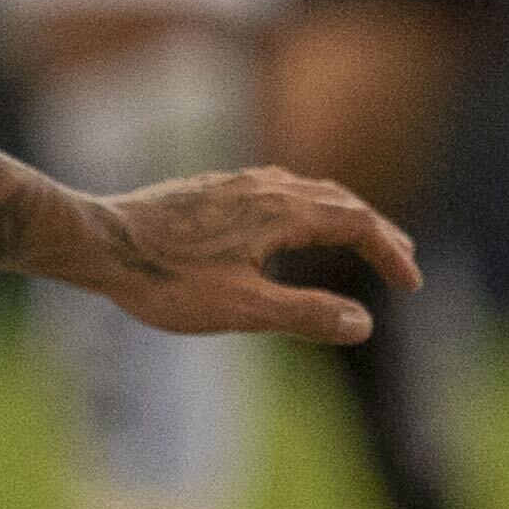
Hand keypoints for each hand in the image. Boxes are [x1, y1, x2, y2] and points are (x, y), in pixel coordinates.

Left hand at [63, 169, 419, 344]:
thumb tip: (364, 324)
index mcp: (282, 212)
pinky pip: (276, 189)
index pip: (356, 224)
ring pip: (306, 191)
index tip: (411, 284)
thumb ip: (305, 315)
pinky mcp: (211, 190)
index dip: (390, 253)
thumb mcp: (243, 310)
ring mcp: (236, 184)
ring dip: (341, 215)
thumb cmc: (165, 281)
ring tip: (356, 238)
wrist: (98, 242)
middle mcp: (265, 187)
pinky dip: (305, 207)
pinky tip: (287, 223)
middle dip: (375, 231)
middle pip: (338, 201)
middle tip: (402, 259)